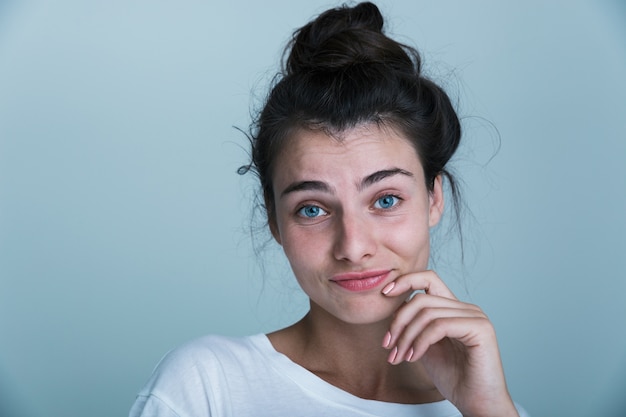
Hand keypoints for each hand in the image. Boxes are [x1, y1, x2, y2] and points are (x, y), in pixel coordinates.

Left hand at [381, 270, 518, 416]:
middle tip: (388, 346)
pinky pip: (439, 326)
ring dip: (406, 336)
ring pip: (427, 313)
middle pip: (421, 298)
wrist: (476, 404)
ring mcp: (475, 316)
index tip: (384, 294)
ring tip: (399, 357)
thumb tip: (392, 311)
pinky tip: (413, 358)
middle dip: (398, 321)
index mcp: (454, 309)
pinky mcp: (480, 329)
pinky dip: (420, 342)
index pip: (428, 279)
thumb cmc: (453, 378)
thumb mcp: (425, 346)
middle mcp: (467, 308)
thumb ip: (414, 326)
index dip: (405, 281)